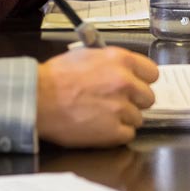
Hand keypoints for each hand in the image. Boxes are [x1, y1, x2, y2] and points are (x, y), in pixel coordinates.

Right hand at [35, 47, 158, 147]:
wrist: (36, 99)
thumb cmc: (54, 78)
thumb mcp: (86, 56)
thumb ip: (110, 63)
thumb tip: (122, 69)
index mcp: (120, 60)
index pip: (152, 73)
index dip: (143, 81)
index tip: (137, 86)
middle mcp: (125, 83)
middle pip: (148, 97)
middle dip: (135, 101)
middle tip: (116, 103)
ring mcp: (121, 108)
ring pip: (138, 118)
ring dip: (124, 119)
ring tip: (102, 116)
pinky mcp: (113, 131)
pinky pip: (127, 135)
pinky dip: (116, 134)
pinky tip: (100, 128)